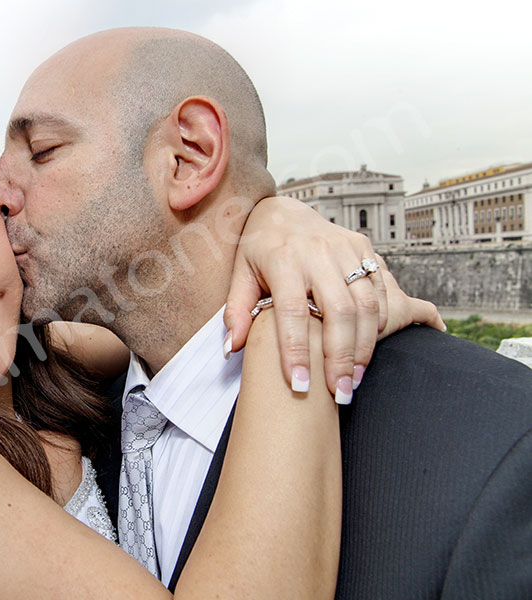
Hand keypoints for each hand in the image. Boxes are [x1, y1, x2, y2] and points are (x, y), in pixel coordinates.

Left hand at [223, 196, 443, 397]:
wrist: (283, 212)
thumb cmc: (258, 250)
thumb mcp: (239, 275)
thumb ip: (237, 310)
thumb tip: (232, 348)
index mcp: (282, 259)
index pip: (292, 312)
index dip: (297, 351)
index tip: (299, 386)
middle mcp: (317, 252)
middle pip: (338, 312)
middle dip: (340, 358)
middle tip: (339, 393)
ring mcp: (345, 248)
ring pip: (365, 304)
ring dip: (364, 347)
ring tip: (354, 380)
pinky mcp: (363, 248)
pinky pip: (379, 291)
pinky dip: (378, 324)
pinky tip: (367, 351)